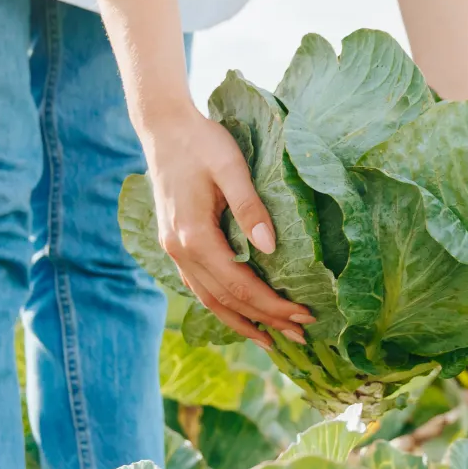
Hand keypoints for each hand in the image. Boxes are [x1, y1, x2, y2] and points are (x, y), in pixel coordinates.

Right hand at [144, 107, 312, 347]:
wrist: (164, 127)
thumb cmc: (202, 141)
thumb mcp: (231, 166)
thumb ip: (250, 207)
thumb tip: (270, 248)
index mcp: (194, 235)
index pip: (240, 285)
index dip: (272, 306)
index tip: (303, 316)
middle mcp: (180, 251)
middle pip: (227, 300)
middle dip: (265, 321)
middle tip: (301, 337)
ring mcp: (174, 251)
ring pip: (209, 300)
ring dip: (242, 322)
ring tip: (271, 341)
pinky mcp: (176, 245)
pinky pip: (201, 287)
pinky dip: (223, 306)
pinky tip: (241, 314)